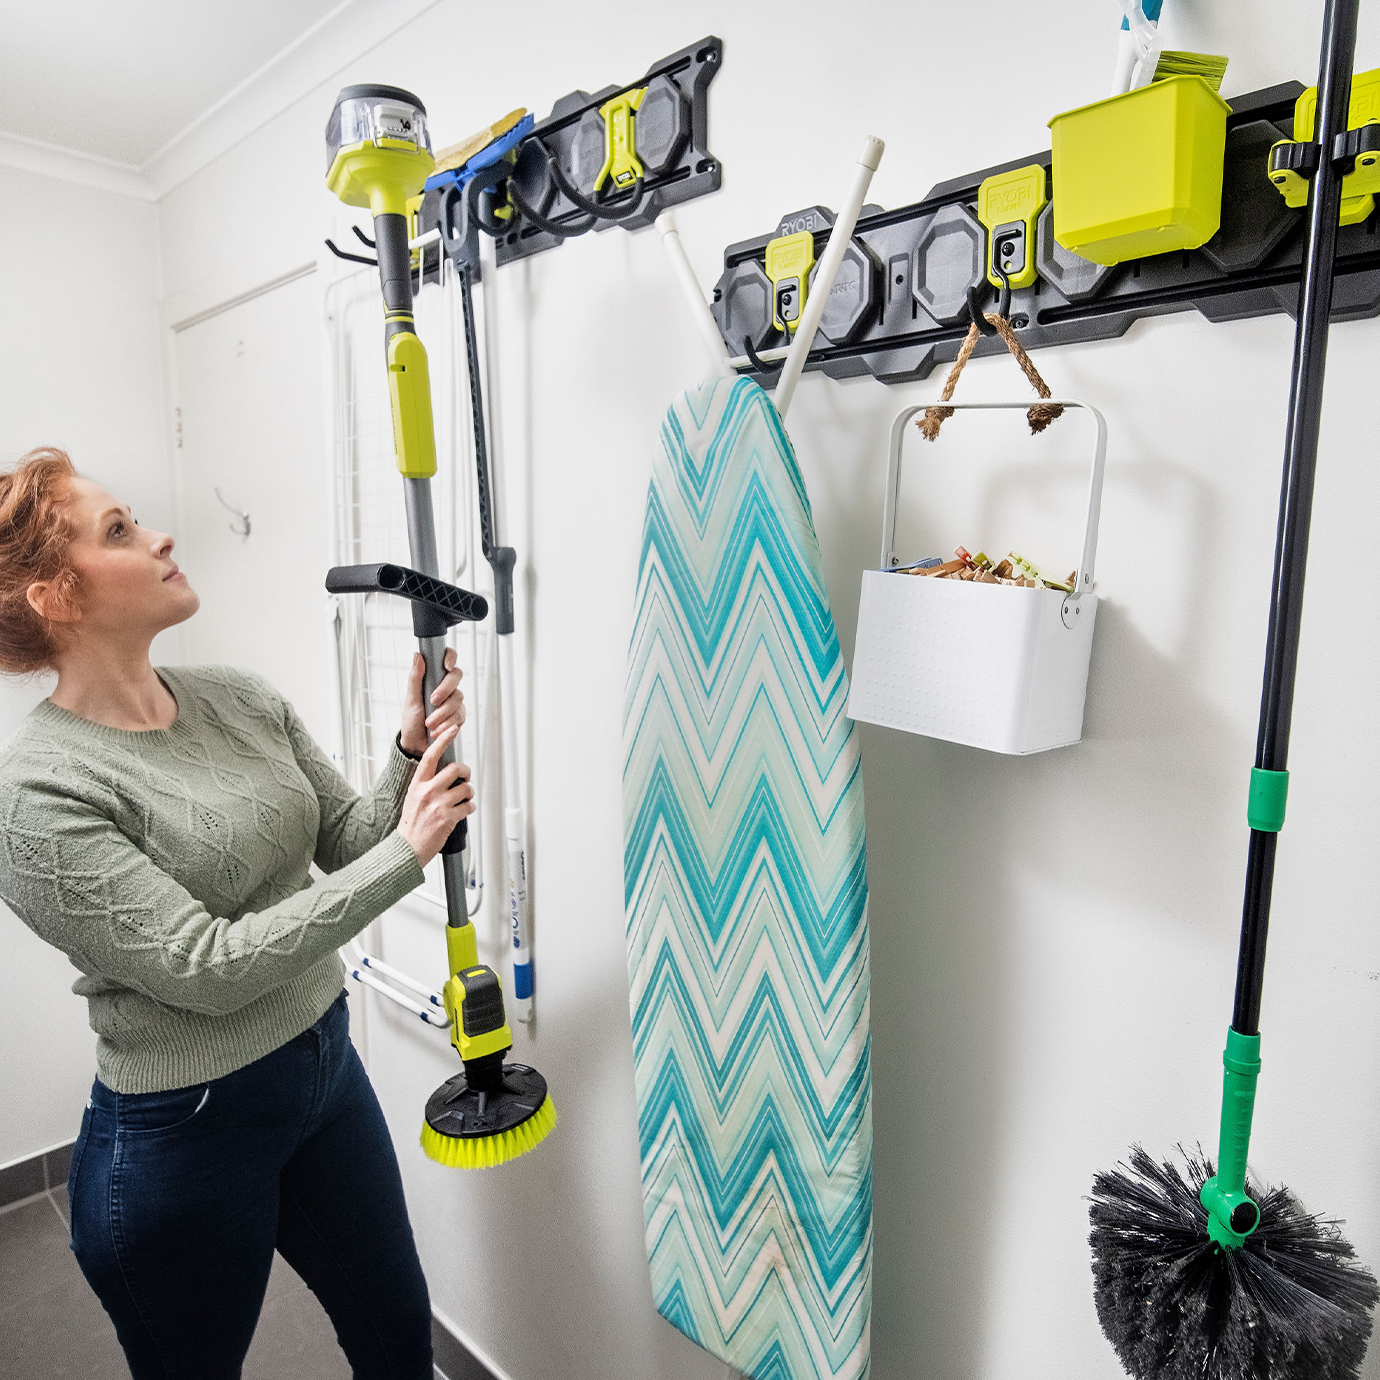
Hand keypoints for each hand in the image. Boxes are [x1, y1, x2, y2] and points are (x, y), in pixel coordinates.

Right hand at [397, 725, 474, 866]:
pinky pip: (469, 807)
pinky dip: (470, 808)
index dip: (443, 740)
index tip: (452, 729)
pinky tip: (464, 811)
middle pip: (456, 770)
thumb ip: (427, 784)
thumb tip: (445, 773)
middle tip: (465, 779)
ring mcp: (438, 805)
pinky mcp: (448, 819)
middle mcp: (428, 792)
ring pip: (466, 789)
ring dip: (469, 794)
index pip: (431, 756)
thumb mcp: (413, 797)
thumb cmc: (411, 823)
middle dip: (466, 773)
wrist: (407, 847)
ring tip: (464, 799)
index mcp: (418, 784)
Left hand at [400, 649, 463, 756]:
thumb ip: (415, 677)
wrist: (416, 744)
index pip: (448, 659)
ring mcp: (455, 701)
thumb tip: (418, 655)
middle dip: (445, 689)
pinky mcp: (459, 716)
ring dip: (442, 712)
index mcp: (435, 678)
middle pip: (456, 676)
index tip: (446, 666)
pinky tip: (437, 730)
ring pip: (458, 698)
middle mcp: (447, 687)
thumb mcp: (411, 698)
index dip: (451, 658)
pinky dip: (447, 724)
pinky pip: (459, 716)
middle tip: (433, 701)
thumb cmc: (412, 720)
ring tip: (429, 723)